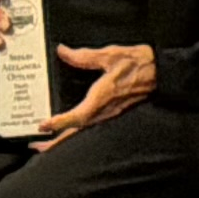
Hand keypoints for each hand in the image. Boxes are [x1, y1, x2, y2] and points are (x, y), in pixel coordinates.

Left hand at [38, 41, 156, 140]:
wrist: (162, 73)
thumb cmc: (138, 63)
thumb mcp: (110, 54)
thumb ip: (84, 56)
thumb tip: (62, 51)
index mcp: (102, 98)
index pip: (77, 116)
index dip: (59, 122)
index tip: (43, 125)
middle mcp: (104, 111)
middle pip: (77, 132)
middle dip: (56, 142)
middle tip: (36, 146)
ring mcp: (110, 115)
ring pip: (84, 133)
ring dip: (64, 140)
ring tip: (47, 144)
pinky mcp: (114, 114)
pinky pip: (92, 128)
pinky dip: (77, 133)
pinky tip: (71, 131)